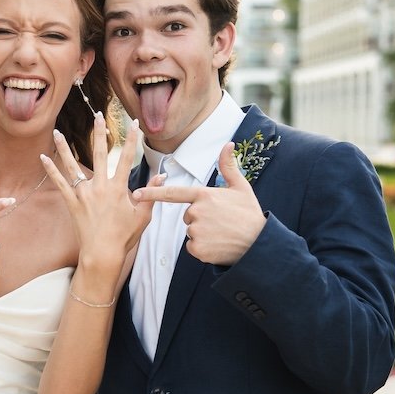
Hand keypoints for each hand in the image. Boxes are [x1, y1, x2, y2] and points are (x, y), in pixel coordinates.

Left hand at [40, 115, 154, 285]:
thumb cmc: (124, 237)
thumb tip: (161, 176)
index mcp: (119, 188)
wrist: (102, 254)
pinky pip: (59, 183)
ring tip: (57, 131)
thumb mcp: (143, 216)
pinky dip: (51, 170)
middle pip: (99, 153)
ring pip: (73, 165)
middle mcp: (100, 186)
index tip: (133, 123)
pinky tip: (43, 157)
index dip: (132, 139)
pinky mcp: (72, 202)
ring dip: (65, 147)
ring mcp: (84, 194)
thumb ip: (150, 194)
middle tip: (98, 115)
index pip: (127, 158)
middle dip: (100, 132)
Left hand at [133, 142, 265, 265]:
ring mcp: (196, 231)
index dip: (153, 193)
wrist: (259, 243)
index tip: (136, 193)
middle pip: (187, 216)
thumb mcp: (241, 187)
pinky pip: (193, 248)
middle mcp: (197, 212)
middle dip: (199, 219)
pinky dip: (203, 249)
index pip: (173, 193)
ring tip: (221, 234)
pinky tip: (218, 245)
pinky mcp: (197, 249)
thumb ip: (228, 166)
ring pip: (190, 232)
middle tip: (220, 222)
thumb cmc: (249, 214)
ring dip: (202, 234)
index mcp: (204, 195)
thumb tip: (228, 144)